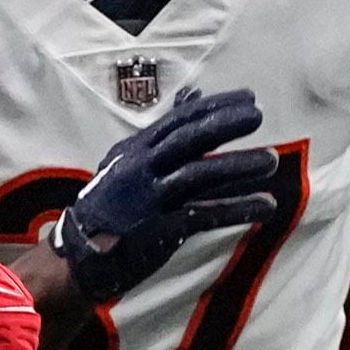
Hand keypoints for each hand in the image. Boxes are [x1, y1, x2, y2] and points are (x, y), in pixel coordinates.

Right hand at [49, 87, 278, 302]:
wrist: (78, 254)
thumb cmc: (110, 205)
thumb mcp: (129, 160)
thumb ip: (164, 132)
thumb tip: (193, 95)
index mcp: (136, 150)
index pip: (179, 120)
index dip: (215, 106)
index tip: (248, 98)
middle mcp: (141, 168)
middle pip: (188, 139)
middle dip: (225, 125)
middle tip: (257, 116)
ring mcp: (150, 198)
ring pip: (199, 175)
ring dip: (238, 167)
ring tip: (271, 161)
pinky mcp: (160, 229)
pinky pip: (204, 215)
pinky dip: (237, 209)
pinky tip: (265, 206)